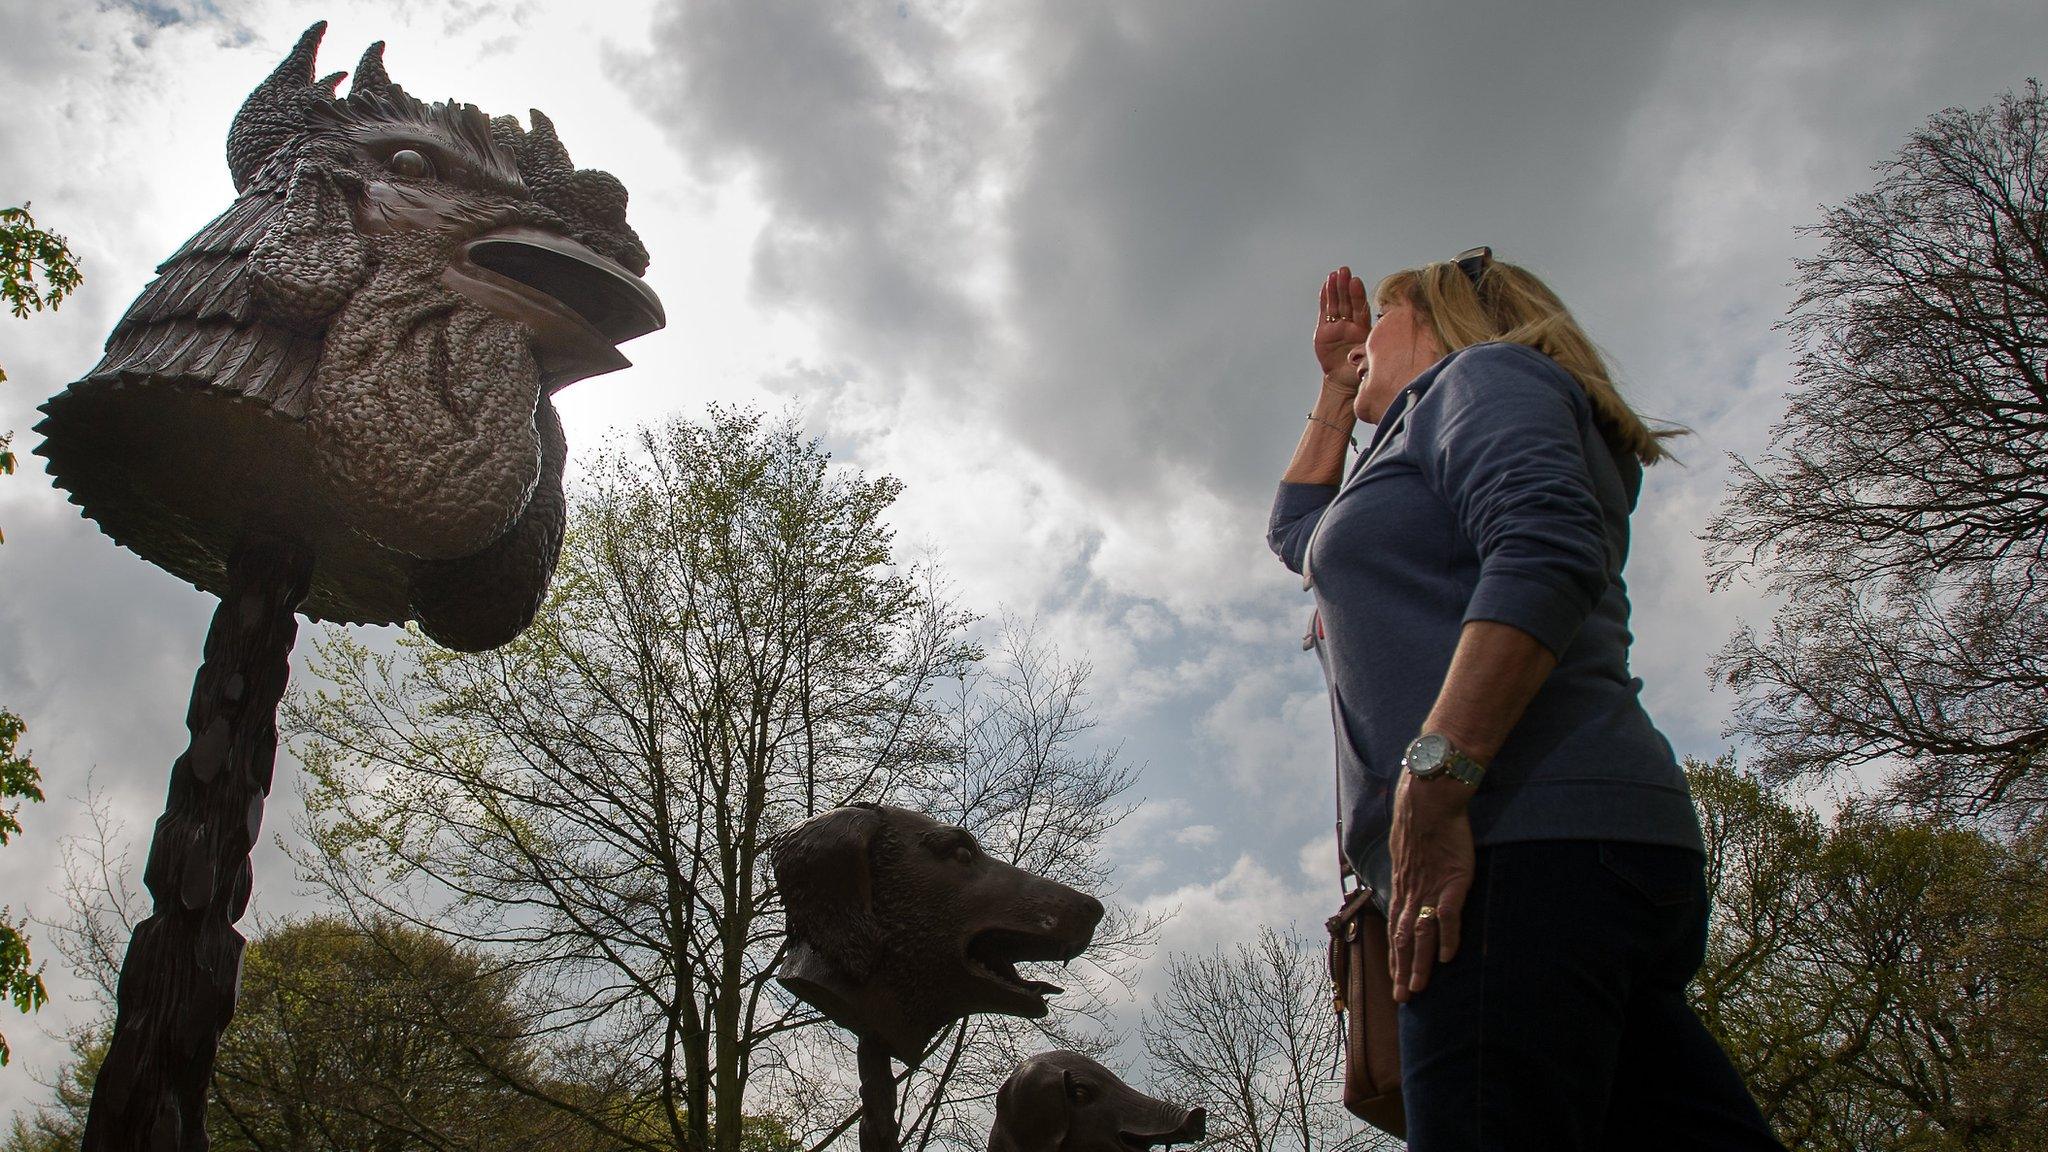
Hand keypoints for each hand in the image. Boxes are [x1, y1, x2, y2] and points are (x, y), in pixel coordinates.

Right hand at [1314, 266, 1370, 384]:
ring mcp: (1337, 326)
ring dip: (1335, 288)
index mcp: (1363, 330)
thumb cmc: (1359, 372)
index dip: (1357, 296)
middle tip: (1345, 271)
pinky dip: (1325, 298)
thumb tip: (1364, 348)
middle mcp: (1351, 325)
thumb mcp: (1366, 362)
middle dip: (1346, 286)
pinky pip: (1325, 312)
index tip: (1356, 282)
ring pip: (1336, 304)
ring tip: (1335, 274)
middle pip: (1348, 302)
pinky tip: (1326, 285)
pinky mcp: (1324, 330)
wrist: (1343, 381)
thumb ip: (1364, 352)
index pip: (1360, 309)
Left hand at [1387, 771, 1474, 1001]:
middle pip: (1403, 940)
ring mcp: (1430, 889)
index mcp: (1402, 889)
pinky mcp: (1452, 880)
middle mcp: (1411, 894)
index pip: (1395, 931)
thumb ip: (1409, 871)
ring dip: (1419, 963)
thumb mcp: (1407, 852)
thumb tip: (1408, 879)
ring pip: (1420, 934)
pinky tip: (1448, 958)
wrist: (1428, 801)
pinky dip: (1446, 937)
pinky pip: (1447, 915)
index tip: (1394, 979)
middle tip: (1402, 999)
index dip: (1394, 957)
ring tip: (1419, 989)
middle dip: (1401, 971)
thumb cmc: (1419, 824)